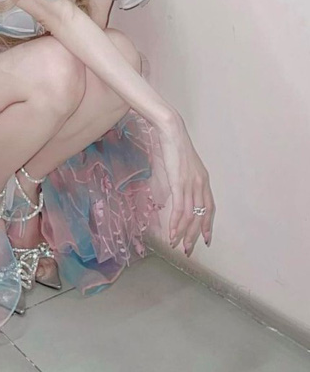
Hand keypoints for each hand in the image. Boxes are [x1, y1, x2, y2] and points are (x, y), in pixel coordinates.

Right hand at [159, 115, 215, 255]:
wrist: (171, 132)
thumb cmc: (175, 145)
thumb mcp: (184, 165)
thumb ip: (185, 178)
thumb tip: (180, 189)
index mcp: (203, 180)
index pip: (210, 208)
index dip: (208, 225)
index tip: (206, 239)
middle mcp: (200, 185)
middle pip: (201, 216)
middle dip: (195, 234)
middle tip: (189, 249)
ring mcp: (190, 185)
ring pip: (190, 216)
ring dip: (183, 233)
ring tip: (177, 245)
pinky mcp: (179, 183)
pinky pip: (179, 209)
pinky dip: (175, 223)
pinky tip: (171, 232)